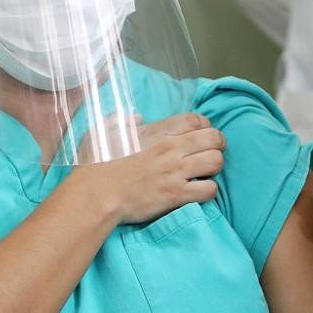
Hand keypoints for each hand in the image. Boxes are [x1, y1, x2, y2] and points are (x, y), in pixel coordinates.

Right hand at [78, 113, 225, 224]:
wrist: (95, 195)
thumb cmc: (95, 164)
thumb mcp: (104, 132)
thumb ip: (121, 121)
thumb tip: (136, 117)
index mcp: (157, 131)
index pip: (196, 120)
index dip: (205, 126)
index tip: (201, 134)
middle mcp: (171, 148)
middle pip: (213, 138)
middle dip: (218, 145)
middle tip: (212, 153)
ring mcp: (175, 171)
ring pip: (216, 161)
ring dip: (215, 167)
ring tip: (207, 172)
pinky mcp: (176, 194)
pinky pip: (209, 189)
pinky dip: (209, 190)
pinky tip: (199, 191)